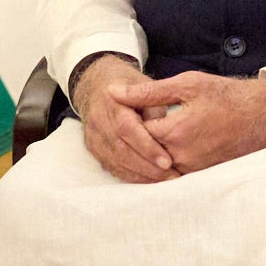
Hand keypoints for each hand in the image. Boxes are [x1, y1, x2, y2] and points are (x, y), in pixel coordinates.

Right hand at [72, 55, 175, 182]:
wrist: (96, 85)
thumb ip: (155, 109)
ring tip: (165, 180)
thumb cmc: (128, 85)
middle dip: (148, 167)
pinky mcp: (93, 148)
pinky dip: (131, 176)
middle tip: (172, 176)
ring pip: (116, 162)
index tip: (167, 162)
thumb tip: (167, 134)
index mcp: (112, 101)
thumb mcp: (145, 86)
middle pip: (121, 150)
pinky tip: (149, 179)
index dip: (147, 148)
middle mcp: (98, 120)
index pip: (128, 129)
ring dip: (142, 175)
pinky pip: (112, 167)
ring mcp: (93, 136)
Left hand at [108, 69, 265, 175]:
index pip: (132, 132)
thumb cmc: (225, 96)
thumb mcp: (186, 85)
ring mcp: (192, 169)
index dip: (124, 120)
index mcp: (175, 132)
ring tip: (140, 135)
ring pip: (155, 166)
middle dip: (131, 139)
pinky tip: (159, 147)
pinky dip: (161, 162)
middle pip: (141, 153)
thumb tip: (113, 92)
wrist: (263, 115)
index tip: (121, 109)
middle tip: (125, 124)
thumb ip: (147, 92)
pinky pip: (171, 173)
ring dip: (145, 152)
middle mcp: (181, 156)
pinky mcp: (201, 175)